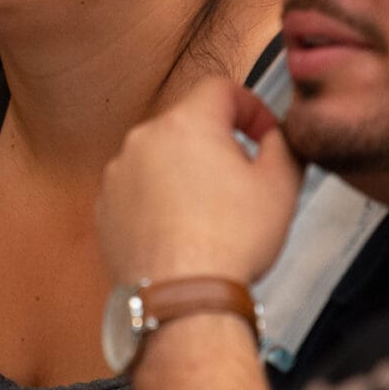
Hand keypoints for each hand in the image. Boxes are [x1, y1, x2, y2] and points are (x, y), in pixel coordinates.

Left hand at [97, 77, 301, 285]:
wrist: (184, 300)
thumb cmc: (231, 243)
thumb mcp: (281, 185)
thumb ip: (283, 144)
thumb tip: (275, 136)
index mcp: (187, 123)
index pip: (221, 88)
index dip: (251, 107)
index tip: (264, 136)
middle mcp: (144, 139)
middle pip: (188, 124)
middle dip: (218, 143)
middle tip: (243, 181)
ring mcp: (118, 174)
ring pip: (161, 158)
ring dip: (186, 173)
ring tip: (211, 213)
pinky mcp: (105, 208)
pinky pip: (139, 190)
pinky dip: (160, 200)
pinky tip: (182, 230)